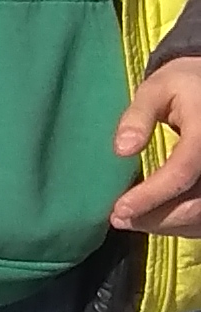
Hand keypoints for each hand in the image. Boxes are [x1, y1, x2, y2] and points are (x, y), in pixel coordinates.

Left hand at [110, 56, 200, 234]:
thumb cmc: (181, 86)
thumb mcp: (156, 88)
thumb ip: (138, 115)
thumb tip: (122, 149)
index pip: (182, 171)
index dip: (151, 196)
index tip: (119, 209)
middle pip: (195, 204)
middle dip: (154, 217)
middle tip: (118, 218)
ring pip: (200, 216)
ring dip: (165, 225)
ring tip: (130, 220)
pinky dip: (179, 224)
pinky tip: (154, 218)